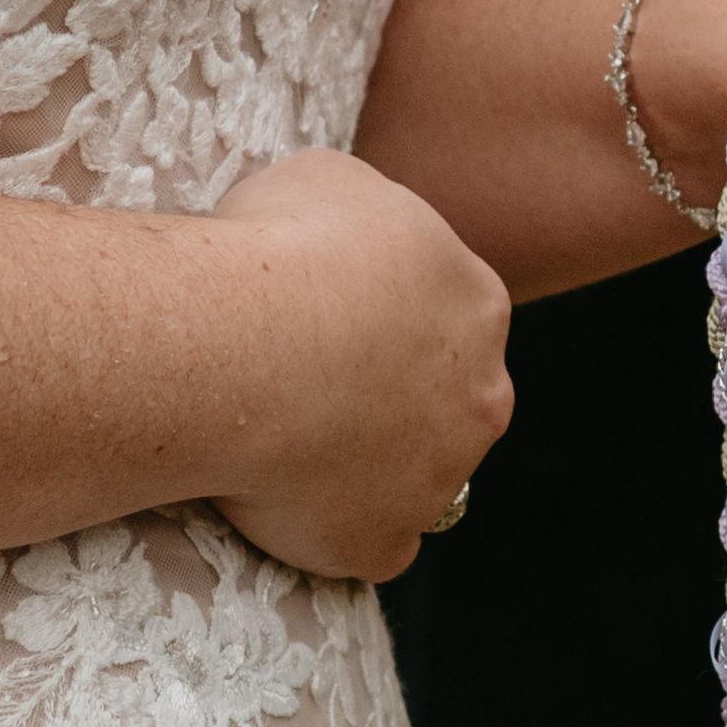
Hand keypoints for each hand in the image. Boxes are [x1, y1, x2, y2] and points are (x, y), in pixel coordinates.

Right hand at [199, 147, 518, 578]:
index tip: (327, 320)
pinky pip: (369, 545)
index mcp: (477, 302)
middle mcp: (482, 395)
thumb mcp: (331, 181)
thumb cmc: (282, 246)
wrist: (244, 346)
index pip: (449, 316)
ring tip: (285, 444)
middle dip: (393, 399)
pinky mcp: (385, 542)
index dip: (385, 318)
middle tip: (309, 387)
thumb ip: (365, 216)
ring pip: (415, 479)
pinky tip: (282, 502)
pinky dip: (333, 532)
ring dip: (365, 468)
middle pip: (448, 403)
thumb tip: (351, 235)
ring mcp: (440, 478)